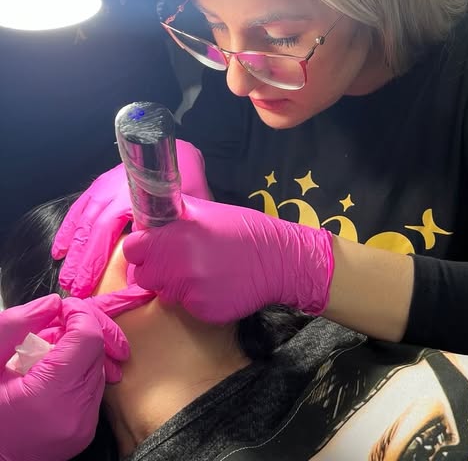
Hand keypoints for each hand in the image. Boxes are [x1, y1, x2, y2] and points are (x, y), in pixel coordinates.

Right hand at [0, 296, 129, 460]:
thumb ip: (16, 327)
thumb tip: (53, 302)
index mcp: (51, 393)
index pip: (88, 337)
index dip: (79, 315)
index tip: (61, 309)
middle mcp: (77, 411)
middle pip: (97, 350)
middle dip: (79, 330)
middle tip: (53, 327)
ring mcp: (85, 424)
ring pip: (98, 367)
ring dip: (79, 351)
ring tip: (45, 354)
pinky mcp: (86, 431)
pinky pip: (92, 388)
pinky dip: (77, 373)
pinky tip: (51, 374)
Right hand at [52, 140, 209, 296]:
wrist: (172, 148)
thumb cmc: (184, 175)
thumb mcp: (189, 201)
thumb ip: (177, 228)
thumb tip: (165, 263)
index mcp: (135, 193)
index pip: (110, 228)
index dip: (98, 257)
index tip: (92, 282)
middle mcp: (115, 188)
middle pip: (93, 227)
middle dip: (83, 260)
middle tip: (75, 288)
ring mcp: (106, 185)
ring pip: (83, 220)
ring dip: (73, 249)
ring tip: (67, 276)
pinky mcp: (101, 185)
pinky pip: (79, 208)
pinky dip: (68, 229)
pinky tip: (60, 250)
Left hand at [123, 195, 334, 323]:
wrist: (279, 259)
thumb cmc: (245, 231)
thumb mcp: (207, 212)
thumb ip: (174, 219)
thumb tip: (149, 222)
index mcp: (176, 233)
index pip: (133, 247)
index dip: (143, 248)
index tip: (154, 248)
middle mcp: (178, 262)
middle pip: (144, 275)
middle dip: (157, 270)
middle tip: (179, 263)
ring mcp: (189, 288)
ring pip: (164, 293)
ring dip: (176, 286)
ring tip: (204, 273)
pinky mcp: (201, 310)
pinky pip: (187, 307)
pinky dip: (197, 299)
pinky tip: (216, 286)